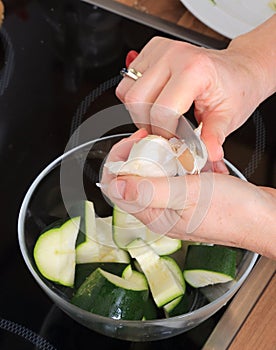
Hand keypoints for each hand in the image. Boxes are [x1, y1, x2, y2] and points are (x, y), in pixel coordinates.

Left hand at [101, 131, 275, 258]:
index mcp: (154, 215)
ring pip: (156, 175)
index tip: (133, 144)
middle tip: (155, 140)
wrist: (265, 218)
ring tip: (177, 148)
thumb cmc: (234, 212)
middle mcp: (162, 212)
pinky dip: (181, 163)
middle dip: (141, 156)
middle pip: (135, 179)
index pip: (118, 189)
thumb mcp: (187, 195)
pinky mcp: (190, 197)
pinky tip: (194, 159)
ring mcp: (176, 204)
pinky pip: (176, 176)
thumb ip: (149, 191)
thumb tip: (115, 184)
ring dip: (163, 158)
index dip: (119, 162)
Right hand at [116, 37, 267, 161]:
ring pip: (126, 91)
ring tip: (160, 116)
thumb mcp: (228, 117)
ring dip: (139, 111)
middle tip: (165, 130)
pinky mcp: (151, 51)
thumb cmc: (234, 88)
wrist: (238, 69)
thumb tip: (207, 154)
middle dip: (147, 123)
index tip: (173, 139)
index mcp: (195, 69)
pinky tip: (155, 102)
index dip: (164, 132)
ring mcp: (160, 50)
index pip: (161, 110)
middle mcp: (173, 55)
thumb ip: (213, 137)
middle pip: (136, 100)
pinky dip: (136, 98)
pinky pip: (127, 81)